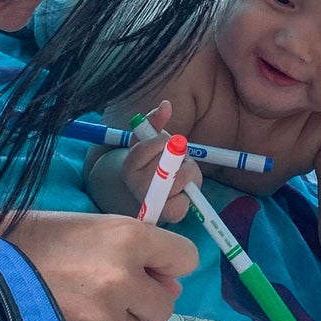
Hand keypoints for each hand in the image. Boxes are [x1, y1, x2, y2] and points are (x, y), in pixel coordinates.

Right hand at [9, 209, 198, 320]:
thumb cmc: (33, 239)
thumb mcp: (89, 228)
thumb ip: (134, 251)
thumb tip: (170, 286)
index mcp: (128, 237)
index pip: (185, 258)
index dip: (168, 264)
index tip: (152, 268)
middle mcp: (122, 277)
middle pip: (164, 306)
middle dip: (141, 301)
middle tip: (107, 289)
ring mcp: (101, 316)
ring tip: (74, 301)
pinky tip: (59, 318)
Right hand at [121, 101, 194, 220]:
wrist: (145, 193)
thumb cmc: (150, 162)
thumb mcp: (148, 139)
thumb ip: (155, 120)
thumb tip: (166, 105)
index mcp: (130, 165)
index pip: (151, 148)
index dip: (163, 142)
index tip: (167, 143)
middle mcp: (136, 186)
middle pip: (168, 164)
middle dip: (180, 158)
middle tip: (179, 159)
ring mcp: (150, 202)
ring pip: (180, 181)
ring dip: (189, 172)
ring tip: (182, 173)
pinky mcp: (167, 215)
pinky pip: (183, 205)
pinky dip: (190, 195)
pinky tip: (183, 191)